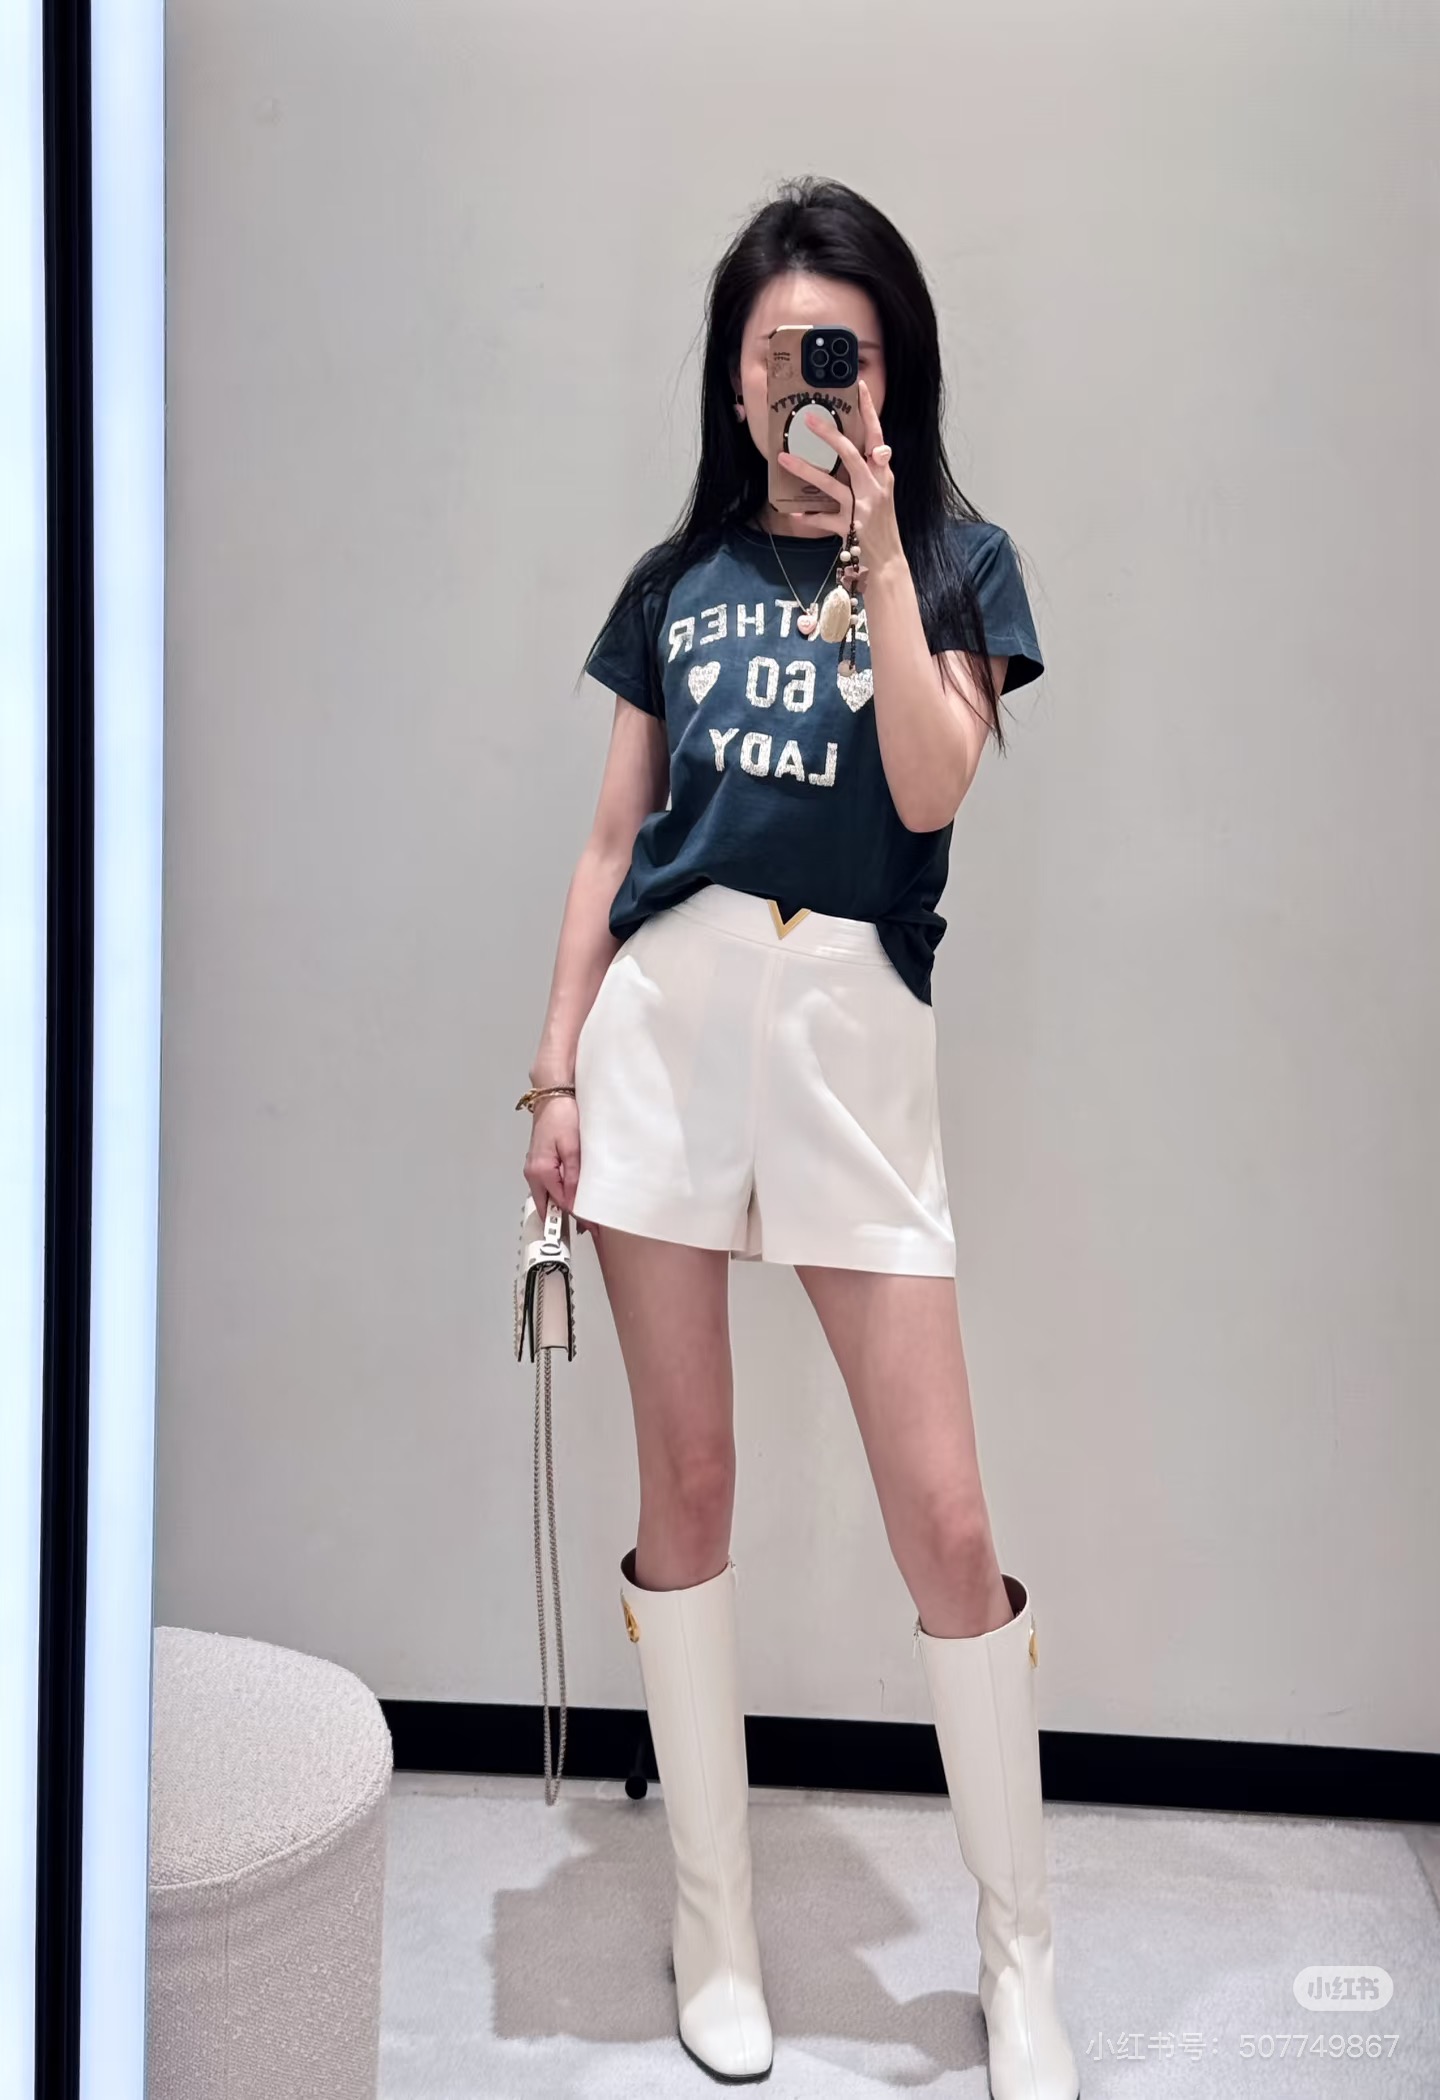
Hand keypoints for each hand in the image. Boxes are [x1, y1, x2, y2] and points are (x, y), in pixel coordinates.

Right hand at [524, 1094, 589, 1233]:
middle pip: (550, 1204)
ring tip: (586, 1215)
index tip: (592, 1227)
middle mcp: (533, 1172)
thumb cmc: (562, 1114)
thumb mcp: (573, 1147)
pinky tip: (575, 1194)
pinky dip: (561, 1193)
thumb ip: (573, 1176)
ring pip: (549, 1195)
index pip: (560, 1203)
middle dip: (567, 1218)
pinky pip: (550, 1184)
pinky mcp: (540, 1162)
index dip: (578, 1217)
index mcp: (540, 1171)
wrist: (554, 1093)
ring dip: (564, 1205)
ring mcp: (534, 1167)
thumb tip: (575, 1200)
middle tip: (588, 1228)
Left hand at [777, 377, 901, 587]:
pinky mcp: (851, 528)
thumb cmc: (879, 527)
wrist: (889, 562)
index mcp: (882, 475)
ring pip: (832, 484)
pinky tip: (794, 513)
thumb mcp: (877, 496)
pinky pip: (825, 520)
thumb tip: (848, 455)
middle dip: (829, 435)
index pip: (877, 436)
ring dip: (806, 470)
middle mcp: (875, 487)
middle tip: (808, 418)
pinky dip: (809, 517)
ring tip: (783, 459)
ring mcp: (863, 508)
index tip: (857, 386)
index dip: (869, 411)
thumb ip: (864, 475)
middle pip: (852, 453)